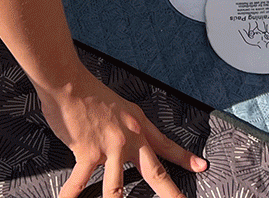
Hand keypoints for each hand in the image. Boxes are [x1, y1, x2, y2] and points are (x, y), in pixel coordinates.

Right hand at [43, 71, 207, 197]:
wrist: (68, 83)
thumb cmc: (88, 91)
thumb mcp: (118, 106)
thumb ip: (123, 127)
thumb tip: (121, 146)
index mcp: (137, 124)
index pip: (166, 144)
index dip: (184, 158)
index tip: (200, 166)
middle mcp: (128, 138)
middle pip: (155, 173)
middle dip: (171, 193)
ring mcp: (109, 148)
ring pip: (116, 188)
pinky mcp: (88, 153)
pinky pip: (79, 183)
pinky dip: (71, 195)